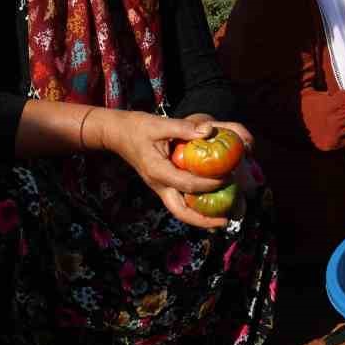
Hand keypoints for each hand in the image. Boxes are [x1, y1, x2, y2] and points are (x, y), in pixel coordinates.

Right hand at [91, 109, 248, 229]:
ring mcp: (158, 187)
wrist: (117, 134)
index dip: (208, 184)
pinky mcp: (161, 185)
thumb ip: (184, 128)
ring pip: (179, 210)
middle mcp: (158, 184)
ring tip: (221, 220)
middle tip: (225, 220)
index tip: (228, 178)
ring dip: (199, 218)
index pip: (186, 184)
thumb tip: (209, 131)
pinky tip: (210, 206)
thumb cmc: (137, 127)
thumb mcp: (159, 124)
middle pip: (180, 211)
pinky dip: (194, 208)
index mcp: (157, 171)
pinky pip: (178, 202)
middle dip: (202, 219)